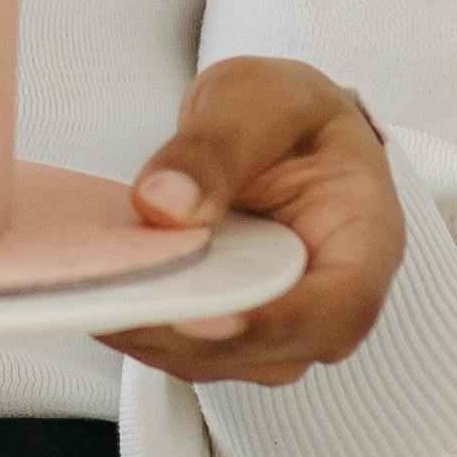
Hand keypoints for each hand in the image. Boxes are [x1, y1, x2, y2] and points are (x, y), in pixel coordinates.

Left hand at [93, 58, 399, 387]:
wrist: (278, 132)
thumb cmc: (288, 114)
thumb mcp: (262, 99)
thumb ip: (219, 145)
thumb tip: (166, 203)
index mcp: (366, 243)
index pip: (337, 307)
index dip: (273, 323)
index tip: (201, 316)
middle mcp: (328, 303)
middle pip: (267, 349)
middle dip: (186, 335)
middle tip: (114, 305)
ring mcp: (277, 328)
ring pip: (214, 358)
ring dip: (151, 335)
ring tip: (90, 296)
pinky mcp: (226, 331)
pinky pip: (180, 344)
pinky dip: (138, 323)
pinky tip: (94, 291)